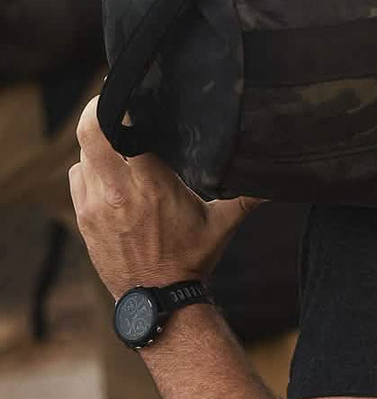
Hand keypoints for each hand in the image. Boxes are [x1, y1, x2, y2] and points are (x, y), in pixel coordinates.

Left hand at [69, 97, 261, 298]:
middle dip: (97, 112)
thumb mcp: (222, 224)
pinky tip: (111, 179)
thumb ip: (246, 196)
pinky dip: (91, 171)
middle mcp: (118, 191)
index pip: (124, 129)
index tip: (133, 99)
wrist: (159, 299)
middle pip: (90, 132)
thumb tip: (277, 181)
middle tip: (111, 106)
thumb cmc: (192, 259)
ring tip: (119, 150)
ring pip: (83, 155)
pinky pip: (78, 177)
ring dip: (98, 148)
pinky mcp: (82, 218)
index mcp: (153, 185)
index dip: (125, 108)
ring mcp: (94, 204)